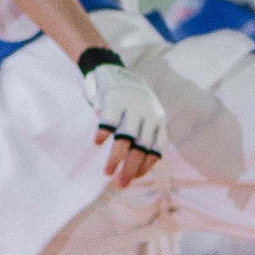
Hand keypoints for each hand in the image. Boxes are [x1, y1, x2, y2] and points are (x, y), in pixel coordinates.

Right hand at [82, 58, 166, 188]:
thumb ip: (142, 137)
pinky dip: (104, 133)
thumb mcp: (144, 116)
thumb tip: (136, 167)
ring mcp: (130, 107)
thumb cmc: (129, 102)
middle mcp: (146, 115)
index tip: (135, 177)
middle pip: (141, 147)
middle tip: (122, 184)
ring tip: (107, 172)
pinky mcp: (113, 100)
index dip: (146, 165)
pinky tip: (98, 142)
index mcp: (157, 121)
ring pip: (125, 138)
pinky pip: (109, 120)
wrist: (114, 70)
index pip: (157, 149)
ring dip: (116, 157)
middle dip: (132, 168)